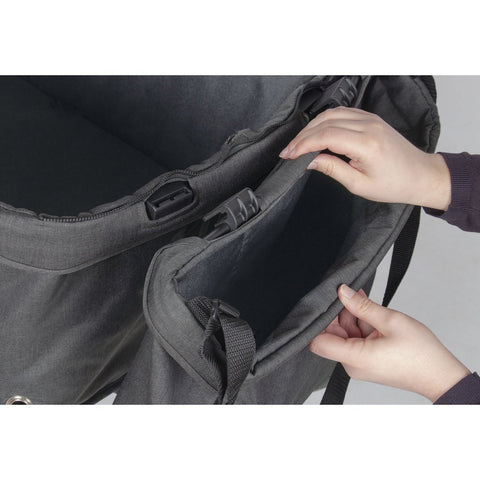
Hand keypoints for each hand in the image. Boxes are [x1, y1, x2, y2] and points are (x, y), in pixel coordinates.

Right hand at [279, 107, 450, 210]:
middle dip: (302, 136)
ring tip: (298, 143)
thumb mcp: (359, 185)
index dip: (303, 144)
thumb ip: (332, 169)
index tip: (288, 155)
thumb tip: (309, 161)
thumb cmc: (394, 184)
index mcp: (366, 144)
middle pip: (325, 122)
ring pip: (331, 114)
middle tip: (288, 151)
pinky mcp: (370, 118)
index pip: (325, 136)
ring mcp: (370, 119)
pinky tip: (315, 132)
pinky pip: (342, 113)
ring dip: (311, 127)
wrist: (420, 175)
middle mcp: (368, 125)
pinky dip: (324, 121)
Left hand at [310, 284, 470, 401]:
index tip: (328, 302)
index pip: (318, 341)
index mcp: (354, 358)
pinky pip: (355, 341)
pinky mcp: (367, 362)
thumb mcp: (390, 320)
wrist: (440, 375)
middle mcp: (352, 364)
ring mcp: (359, 364)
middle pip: (331, 335)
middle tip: (348, 295)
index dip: (319, 320)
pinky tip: (368, 310)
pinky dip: (360, 325)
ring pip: (344, 336)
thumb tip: (342, 292)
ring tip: (362, 299)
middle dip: (337, 313)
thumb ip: (361, 306)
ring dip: (351, 317)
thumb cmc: (420, 353)